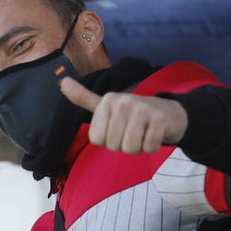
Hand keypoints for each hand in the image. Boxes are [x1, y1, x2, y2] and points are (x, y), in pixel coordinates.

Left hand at [60, 78, 187, 153]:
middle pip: (113, 145)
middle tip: (132, 131)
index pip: (97, 139)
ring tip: (142, 133)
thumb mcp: (106, 106)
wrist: (168, 112)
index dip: (107, 140)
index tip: (117, 128)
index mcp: (107, 100)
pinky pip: (148, 148)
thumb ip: (84, 98)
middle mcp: (123, 102)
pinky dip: (152, 147)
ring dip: (138, 147)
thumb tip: (62, 82)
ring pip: (130, 148)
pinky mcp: (159, 120)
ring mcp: (142, 109)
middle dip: (123, 144)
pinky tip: (154, 134)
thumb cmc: (132, 114)